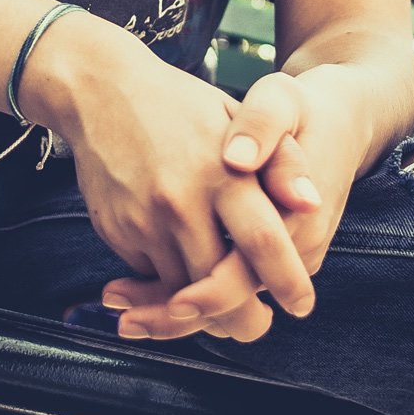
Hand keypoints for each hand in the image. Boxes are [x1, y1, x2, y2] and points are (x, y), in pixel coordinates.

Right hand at [44, 28, 325, 343]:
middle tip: (258, 324)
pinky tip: (179, 276)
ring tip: (220, 309)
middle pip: (221, 289)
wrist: (100, 90)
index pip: (263, 243)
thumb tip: (312, 205)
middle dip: (245, 322)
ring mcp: (145, 221)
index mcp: (223, 173)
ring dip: (204, 312)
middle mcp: (183, 202)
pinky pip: (150, 278)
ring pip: (182, 295)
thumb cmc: (181, 106)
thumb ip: (282, 162)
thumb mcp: (240, 117)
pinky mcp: (118, 232)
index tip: (301, 305)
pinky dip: (168, 285)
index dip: (287, 282)